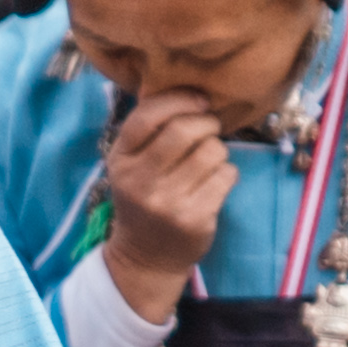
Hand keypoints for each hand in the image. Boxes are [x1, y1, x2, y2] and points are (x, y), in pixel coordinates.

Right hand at [98, 92, 231, 318]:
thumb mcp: (130, 166)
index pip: (147, 115)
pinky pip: (226, 175)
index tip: (200, 101)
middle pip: (185, 129)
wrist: (145, 257)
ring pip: (211, 151)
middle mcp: (139, 181)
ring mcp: (166, 202)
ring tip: (208, 162)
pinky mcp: (194, 218)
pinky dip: (227, 174)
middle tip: (210, 129)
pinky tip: (214, 184)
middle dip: (207, 123)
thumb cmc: (143, 199)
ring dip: (218, 151)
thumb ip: (147, 132)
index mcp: (120, 160)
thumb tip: (184, 88)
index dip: (180, 100)